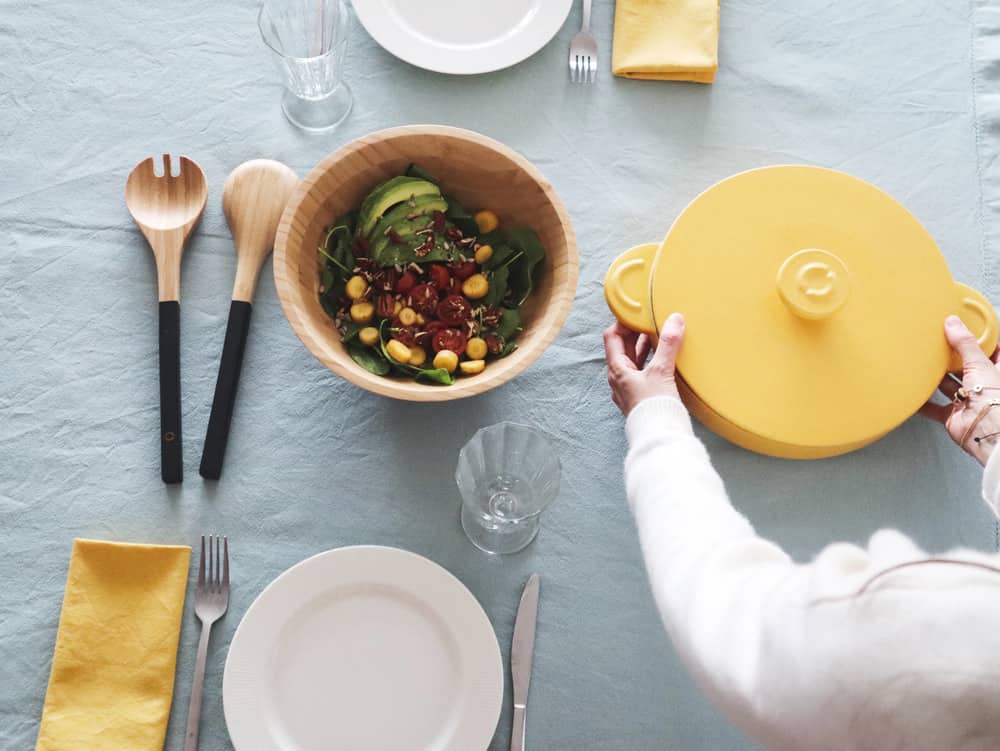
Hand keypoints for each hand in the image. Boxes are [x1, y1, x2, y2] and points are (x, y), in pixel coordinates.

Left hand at [604, 313, 685, 416]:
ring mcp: (628, 388)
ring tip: (658, 333)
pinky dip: (650, 360)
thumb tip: (674, 320)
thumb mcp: (661, 371)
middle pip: (622, 348)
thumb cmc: (654, 407)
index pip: (612, 337)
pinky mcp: (640, 395)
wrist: (659, 436)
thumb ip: (667, 344)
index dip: (622, 322)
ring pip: (633, 360)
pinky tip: (662, 357)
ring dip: (643, 346)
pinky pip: (641, 371)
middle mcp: (619, 378)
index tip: (637, 313)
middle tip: (649, 320)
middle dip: (635, 332)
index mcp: (617, 369)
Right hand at [921, 315, 999, 464]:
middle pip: (966, 368)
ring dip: (938, 379)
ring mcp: (967, 401)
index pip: (990, 351)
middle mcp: (983, 386)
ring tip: (925, 365)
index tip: (965, 330)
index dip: (979, 341)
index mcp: (996, 371)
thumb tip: (953, 323)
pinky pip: (934, 408)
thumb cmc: (994, 400)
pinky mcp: (953, 416)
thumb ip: (965, 343)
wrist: (985, 430)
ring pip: (949, 386)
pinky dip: (923, 403)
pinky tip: (915, 394)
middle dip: (953, 359)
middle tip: (940, 345)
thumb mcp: (980, 363)